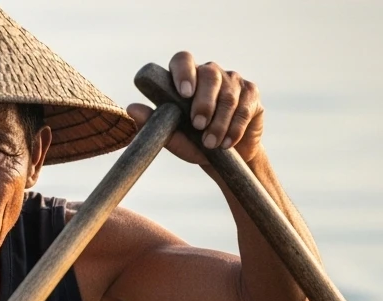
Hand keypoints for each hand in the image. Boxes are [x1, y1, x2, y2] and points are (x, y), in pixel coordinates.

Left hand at [127, 52, 264, 165]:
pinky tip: (227, 142)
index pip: (183, 59)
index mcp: (187, 77)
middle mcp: (211, 73)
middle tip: (198, 125)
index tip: (184, 94)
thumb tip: (131, 108)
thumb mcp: (172, 137)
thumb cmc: (194, 144)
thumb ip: (154, 122)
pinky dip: (235, 127)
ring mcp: (233, 81)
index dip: (184, 72)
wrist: (225, 160)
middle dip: (204, 102)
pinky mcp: (251, 93)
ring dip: (219, 122)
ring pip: (229, 94)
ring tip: (211, 144)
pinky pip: (245, 106)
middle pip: (210, 75)